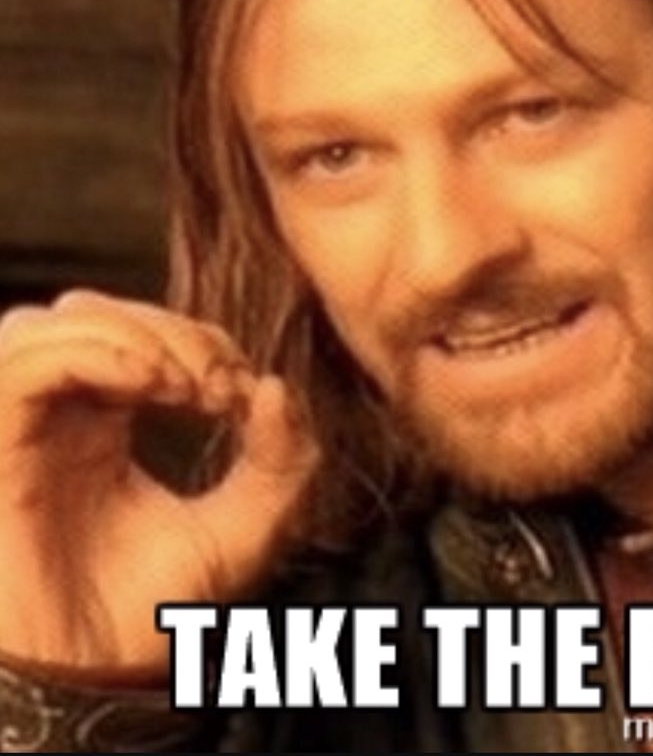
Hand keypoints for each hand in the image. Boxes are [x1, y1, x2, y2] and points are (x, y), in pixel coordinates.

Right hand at [0, 289, 318, 674]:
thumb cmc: (155, 612)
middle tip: (218, 386)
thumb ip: (280, 460)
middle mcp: (57, 417)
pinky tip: (149, 384)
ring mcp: (20, 428)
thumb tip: (278, 386)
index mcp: (105, 424)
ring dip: (133, 335)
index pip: (142, 335)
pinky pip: (22, 363)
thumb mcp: (246, 528)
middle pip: (97, 313)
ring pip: (50, 322)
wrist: (92, 685)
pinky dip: (92, 353)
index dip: (202, 342)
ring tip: (183, 386)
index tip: (243, 394)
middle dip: (172, 332)